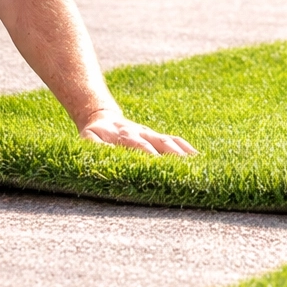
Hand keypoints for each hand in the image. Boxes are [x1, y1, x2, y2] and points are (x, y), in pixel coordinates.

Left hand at [81, 114, 197, 156]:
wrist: (101, 117)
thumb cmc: (95, 134)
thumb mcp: (89, 139)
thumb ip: (97, 146)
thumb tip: (110, 154)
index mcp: (125, 135)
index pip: (140, 145)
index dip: (149, 155)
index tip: (158, 165)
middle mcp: (141, 133)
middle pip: (160, 143)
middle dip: (172, 155)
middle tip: (185, 168)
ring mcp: (150, 134)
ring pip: (169, 141)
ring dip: (183, 152)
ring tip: (197, 164)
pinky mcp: (156, 136)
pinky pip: (174, 140)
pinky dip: (186, 148)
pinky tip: (198, 157)